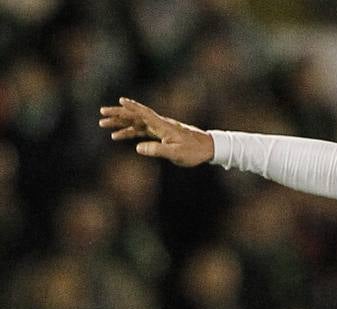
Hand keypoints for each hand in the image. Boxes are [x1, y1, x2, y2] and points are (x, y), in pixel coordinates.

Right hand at [98, 97, 213, 166]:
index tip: (120, 100)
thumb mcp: (176, 153)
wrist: (208, 148)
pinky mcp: (161, 134)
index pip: (144, 113)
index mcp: (163, 126)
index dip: (132, 107)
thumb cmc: (193, 151)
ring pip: (136, 123)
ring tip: (104, 125)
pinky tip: (119, 136)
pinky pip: (141, 131)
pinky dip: (130, 132)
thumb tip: (138, 148)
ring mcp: (159, 128)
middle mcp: (159, 124)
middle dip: (118, 114)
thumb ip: (157, 150)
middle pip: (135, 116)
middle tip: (102, 113)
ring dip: (120, 123)